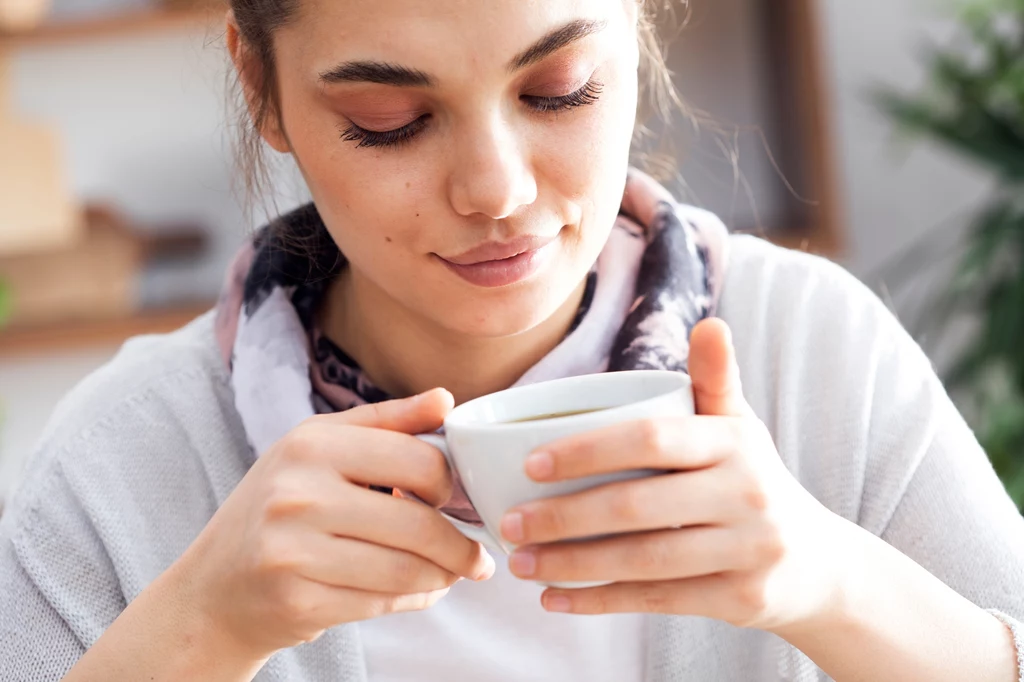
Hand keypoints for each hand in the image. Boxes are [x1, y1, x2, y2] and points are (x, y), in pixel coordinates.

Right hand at [175, 389, 494, 659]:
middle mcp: (298, 493)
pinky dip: (413, 599)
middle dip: (460, 545)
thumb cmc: (278, 507)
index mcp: (312, 443)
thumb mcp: (319, 447)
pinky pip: (382, 603)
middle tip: (475, 555)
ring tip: (452, 573)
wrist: (214, 587)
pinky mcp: (297, 601)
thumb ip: (388, 422)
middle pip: (419, 523)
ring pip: (407, 569)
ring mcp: (293, 551)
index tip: (455, 499)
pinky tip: (419, 590)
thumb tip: (446, 398)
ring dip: (443, 576)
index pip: (419, 460)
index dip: (449, 484)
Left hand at [499, 318, 847, 632]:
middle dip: (562, 517)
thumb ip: (714, 380)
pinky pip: (657, 601)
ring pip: (642, 560)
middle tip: (509, 523)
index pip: (650, 439)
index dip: (586, 450)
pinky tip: (554, 599)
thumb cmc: (753, 481)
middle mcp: (746, 494)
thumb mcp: (740, 428)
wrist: (817, 564)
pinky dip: (599, 601)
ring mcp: (747, 550)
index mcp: (733, 441)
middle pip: (636, 506)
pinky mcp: (741, 599)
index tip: (529, 464)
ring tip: (520, 564)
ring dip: (571, 564)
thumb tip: (710, 323)